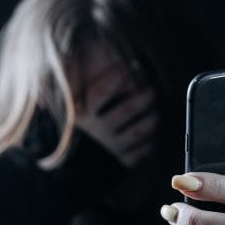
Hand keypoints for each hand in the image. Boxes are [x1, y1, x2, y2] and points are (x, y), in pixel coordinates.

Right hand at [73, 47, 159, 168]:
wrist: (69, 168)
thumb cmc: (71, 130)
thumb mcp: (68, 107)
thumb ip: (74, 84)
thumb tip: (87, 56)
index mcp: (81, 115)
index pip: (100, 92)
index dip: (116, 76)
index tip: (127, 67)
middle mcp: (97, 132)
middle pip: (127, 109)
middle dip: (144, 96)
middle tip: (152, 89)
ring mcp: (111, 148)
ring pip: (139, 130)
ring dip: (152, 118)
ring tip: (156, 110)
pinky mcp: (121, 163)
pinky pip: (143, 151)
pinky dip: (151, 140)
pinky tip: (154, 132)